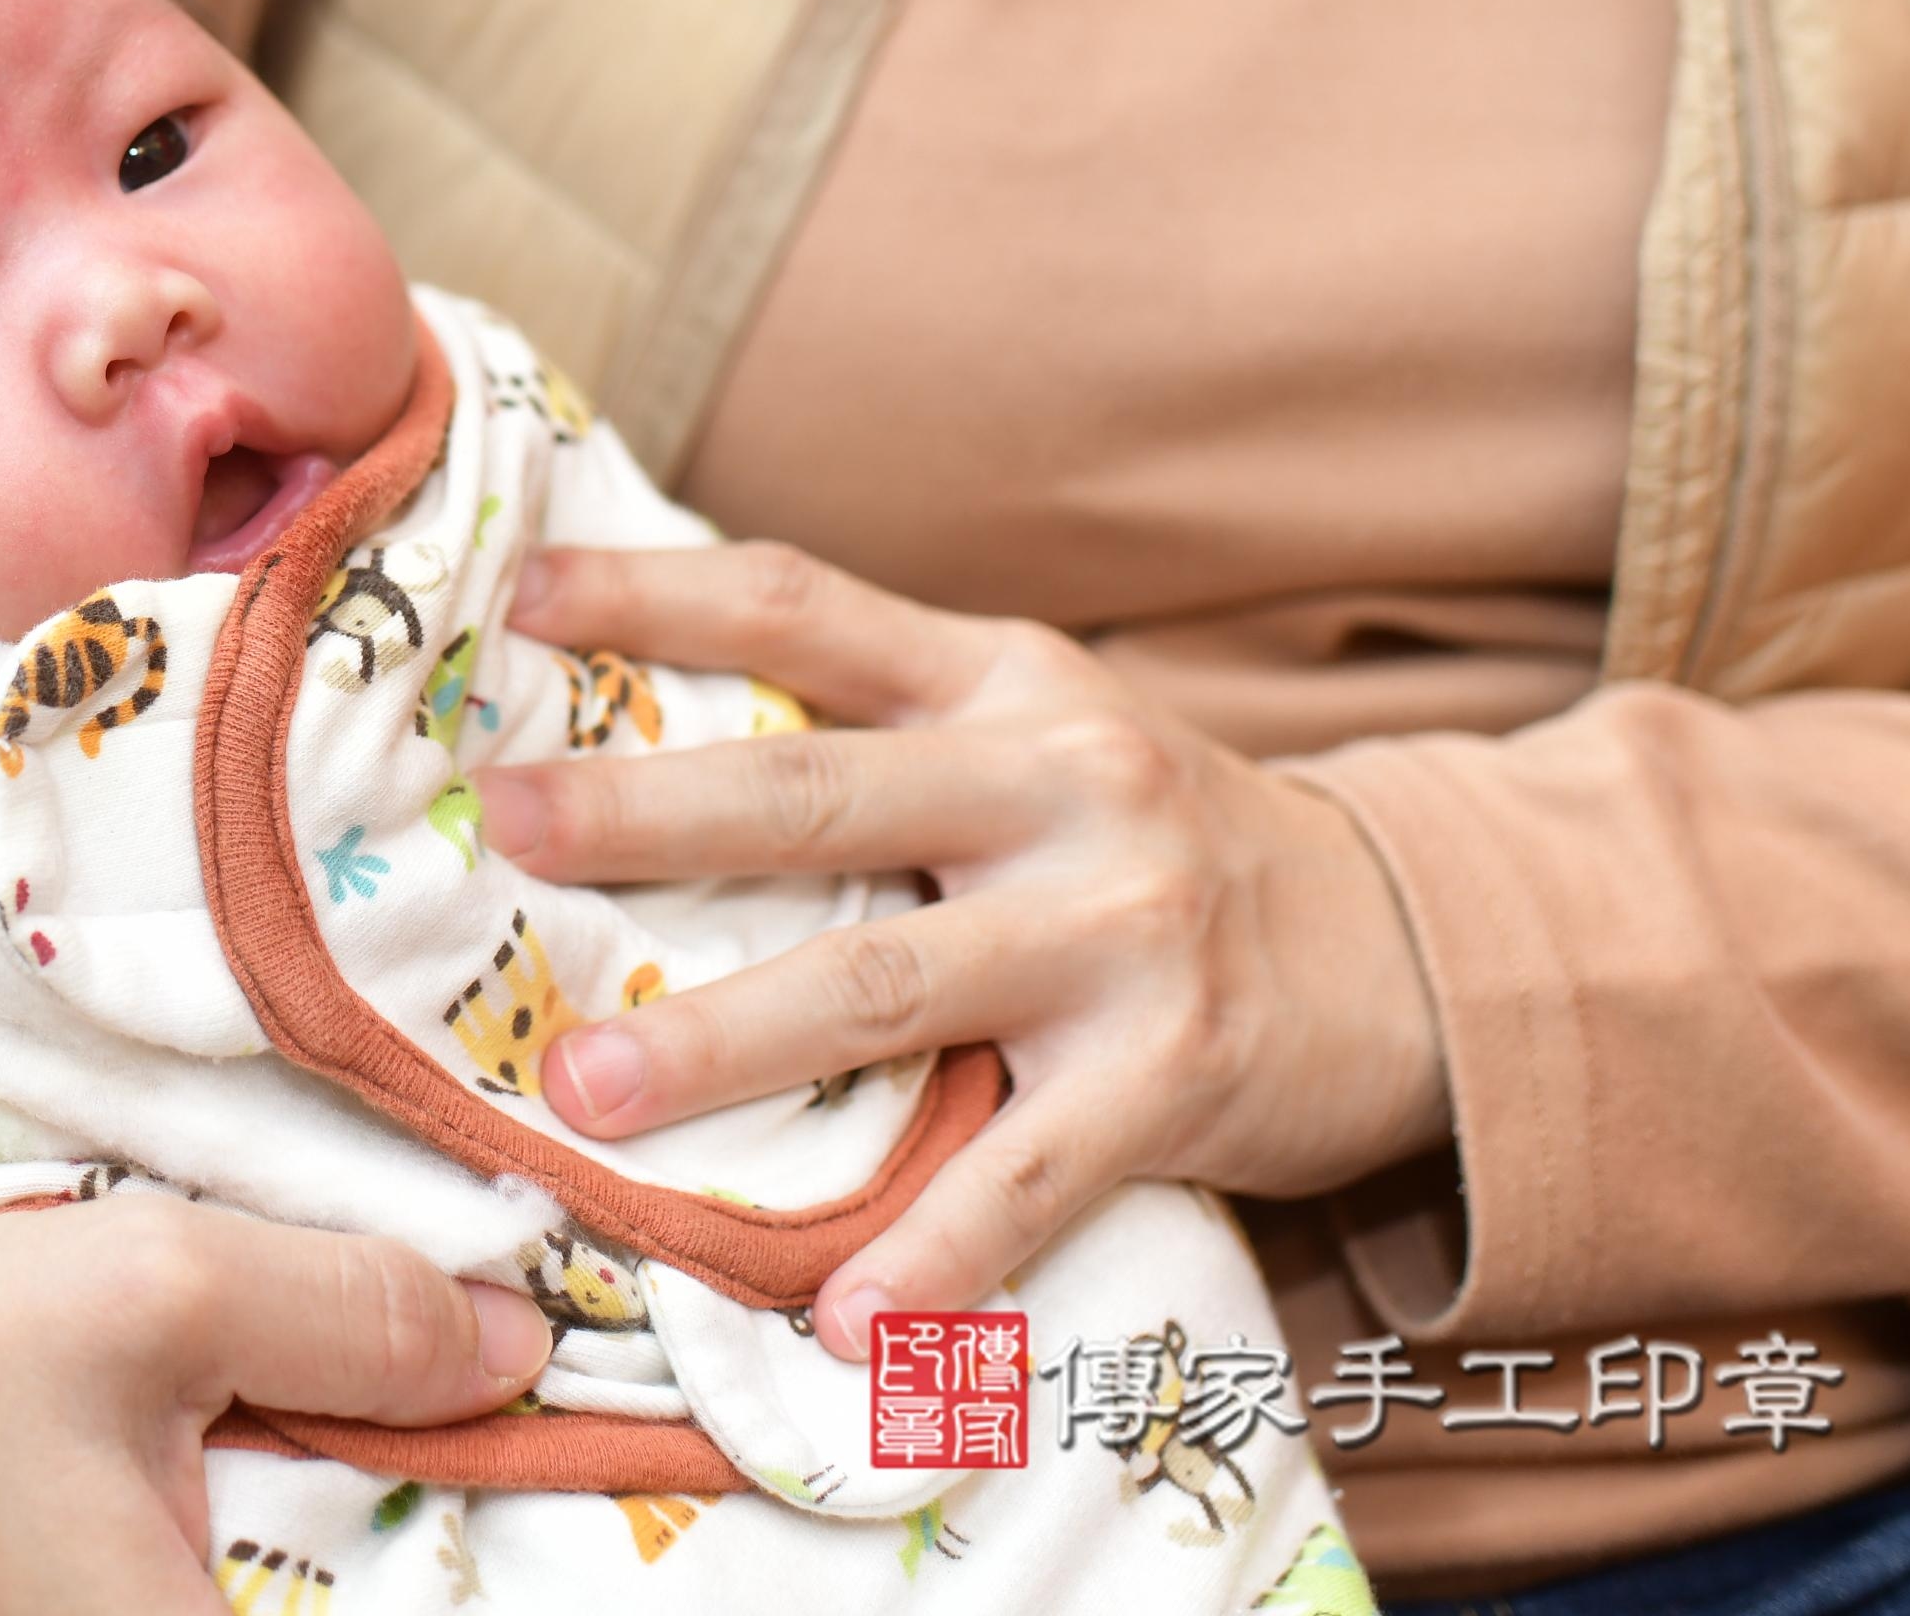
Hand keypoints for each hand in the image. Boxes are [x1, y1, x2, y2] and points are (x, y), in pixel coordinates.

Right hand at [0, 1201, 551, 1615]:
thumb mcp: (153, 1293)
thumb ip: (358, 1319)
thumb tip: (519, 1342)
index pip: (418, 1607)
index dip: (478, 1556)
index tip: (522, 1442)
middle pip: (344, 1601)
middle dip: (400, 1542)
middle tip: (437, 1420)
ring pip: (277, 1600)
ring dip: (316, 1551)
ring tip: (338, 1445)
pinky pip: (191, 1601)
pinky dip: (230, 1556)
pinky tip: (222, 1486)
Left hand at [475, 543, 1453, 1358]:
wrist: (1408, 943)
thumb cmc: (1148, 839)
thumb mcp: (1032, 727)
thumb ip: (875, 716)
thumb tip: (635, 715)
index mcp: (999, 680)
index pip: (806, 605)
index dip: (661, 594)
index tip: (523, 596)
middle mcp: (1061, 781)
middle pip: (818, 794)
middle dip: (646, 814)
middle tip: (501, 829)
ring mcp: (1121, 932)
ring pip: (887, 986)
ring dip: (726, 1044)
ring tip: (588, 1095)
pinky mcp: (1175, 1077)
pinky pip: (1029, 1173)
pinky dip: (934, 1251)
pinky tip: (841, 1315)